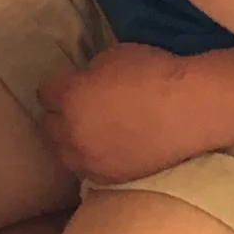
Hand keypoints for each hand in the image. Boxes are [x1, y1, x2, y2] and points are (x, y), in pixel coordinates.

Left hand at [38, 42, 210, 183]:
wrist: (189, 110)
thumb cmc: (154, 73)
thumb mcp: (113, 56)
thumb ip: (89, 72)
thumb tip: (84, 83)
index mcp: (70, 97)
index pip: (44, 92)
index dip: (58, 86)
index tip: (71, 83)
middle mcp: (71, 132)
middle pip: (49, 125)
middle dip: (60, 114)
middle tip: (80, 107)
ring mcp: (89, 160)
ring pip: (63, 152)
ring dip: (71, 140)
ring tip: (89, 132)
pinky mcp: (108, 178)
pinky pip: (86, 169)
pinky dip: (91, 158)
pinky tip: (107, 148)